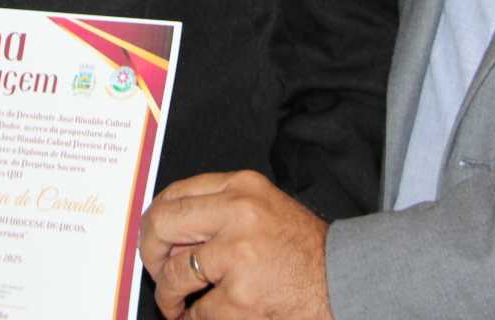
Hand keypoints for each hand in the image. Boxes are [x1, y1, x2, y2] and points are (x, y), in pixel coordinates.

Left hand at [139, 170, 331, 319]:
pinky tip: (199, 318)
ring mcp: (240, 255)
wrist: (345, 282)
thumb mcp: (264, 209)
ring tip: (175, 304)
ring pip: (175, 274)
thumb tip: (168, 233)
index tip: (151, 238)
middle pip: (164, 225)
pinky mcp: (242, 296)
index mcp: (243, 187)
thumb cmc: (306, 251)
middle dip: (149, 253)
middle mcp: (240, 213)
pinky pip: (198, 311)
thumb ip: (220, 211)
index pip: (175, 193)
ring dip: (168, 296)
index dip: (154, 220)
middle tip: (154, 270)